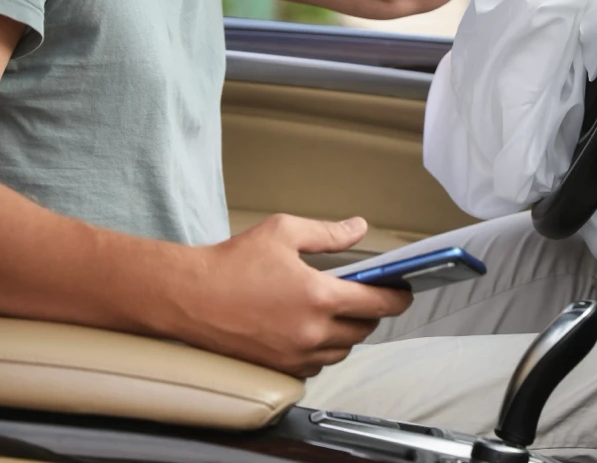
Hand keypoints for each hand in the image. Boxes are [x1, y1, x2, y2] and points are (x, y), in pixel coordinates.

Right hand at [178, 214, 411, 377]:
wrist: (192, 296)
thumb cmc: (231, 263)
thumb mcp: (282, 232)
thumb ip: (327, 233)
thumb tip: (357, 228)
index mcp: (318, 296)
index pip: (377, 303)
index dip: (397, 297)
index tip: (404, 291)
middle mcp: (313, 331)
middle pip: (363, 328)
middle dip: (369, 310)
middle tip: (363, 293)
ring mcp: (298, 354)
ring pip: (342, 349)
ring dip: (347, 330)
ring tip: (334, 308)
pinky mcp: (282, 368)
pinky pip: (318, 363)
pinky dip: (323, 347)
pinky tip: (310, 327)